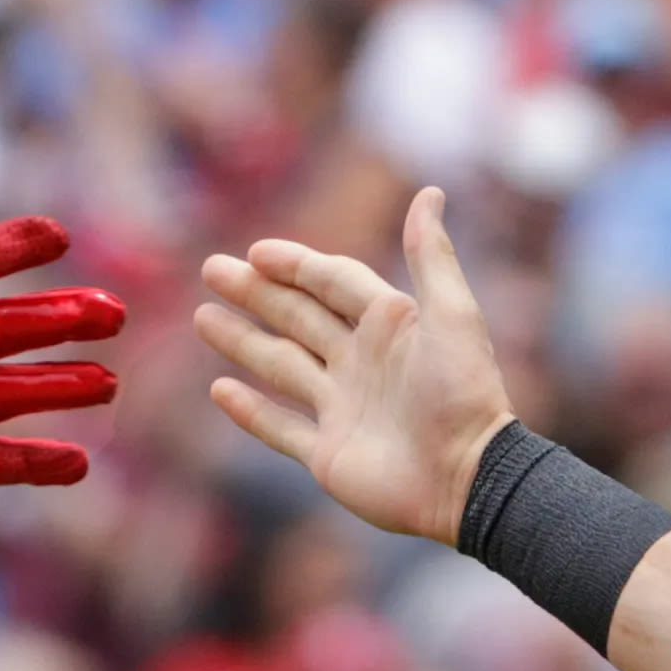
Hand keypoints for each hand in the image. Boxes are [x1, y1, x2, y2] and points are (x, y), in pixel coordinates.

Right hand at [194, 190, 516, 544]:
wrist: (468, 479)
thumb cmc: (464, 393)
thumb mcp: (452, 315)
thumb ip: (431, 255)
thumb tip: (430, 191)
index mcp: (389, 325)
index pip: (332, 282)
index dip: (295, 264)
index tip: (256, 251)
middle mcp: (360, 362)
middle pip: (297, 317)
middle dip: (254, 292)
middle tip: (212, 269)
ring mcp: (340, 408)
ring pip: (280, 366)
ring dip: (242, 341)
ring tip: (203, 317)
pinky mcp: (327, 454)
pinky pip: (280, 428)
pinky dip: (250, 410)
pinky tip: (220, 388)